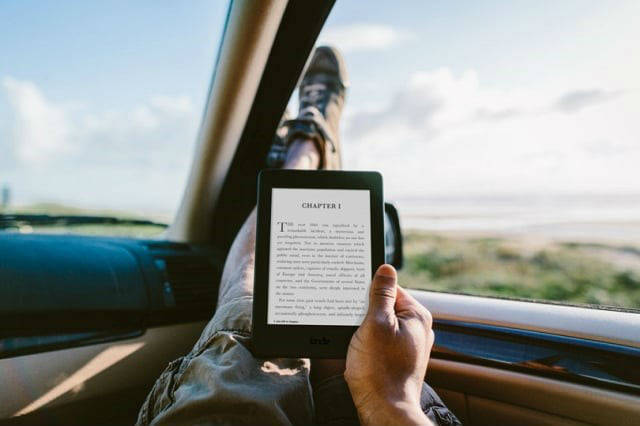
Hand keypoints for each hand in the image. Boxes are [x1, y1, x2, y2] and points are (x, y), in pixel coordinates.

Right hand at [345, 264, 434, 425]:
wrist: (384, 411)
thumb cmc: (380, 371)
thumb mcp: (376, 324)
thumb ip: (381, 294)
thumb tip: (386, 269)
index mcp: (417, 315)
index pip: (389, 288)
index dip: (368, 292)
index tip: (354, 299)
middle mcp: (417, 329)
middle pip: (384, 306)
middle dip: (365, 312)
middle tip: (355, 324)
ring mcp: (408, 345)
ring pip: (380, 324)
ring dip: (364, 329)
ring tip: (358, 342)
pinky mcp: (398, 359)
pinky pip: (380, 340)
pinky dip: (367, 343)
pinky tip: (360, 352)